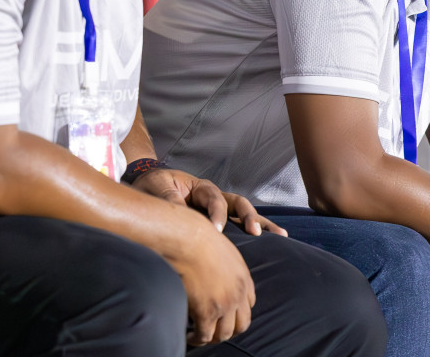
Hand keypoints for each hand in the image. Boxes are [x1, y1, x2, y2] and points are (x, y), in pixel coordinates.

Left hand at [134, 168, 286, 236]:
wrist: (149, 187)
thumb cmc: (153, 186)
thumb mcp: (157, 188)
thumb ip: (170, 199)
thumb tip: (180, 215)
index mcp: (202, 188)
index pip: (216, 200)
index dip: (217, 214)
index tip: (216, 231)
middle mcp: (216, 197)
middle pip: (239, 204)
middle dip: (249, 217)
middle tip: (255, 232)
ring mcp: (220, 210)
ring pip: (245, 214)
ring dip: (261, 224)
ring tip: (280, 236)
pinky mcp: (218, 223)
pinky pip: (239, 226)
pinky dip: (256, 232)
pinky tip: (270, 243)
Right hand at [170, 210, 257, 345]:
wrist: (189, 240)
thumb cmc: (200, 239)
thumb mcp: (224, 251)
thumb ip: (226, 267)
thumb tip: (216, 274)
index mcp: (244, 278)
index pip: (248, 304)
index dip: (236, 312)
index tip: (224, 315)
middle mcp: (239, 294)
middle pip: (242, 324)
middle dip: (229, 331)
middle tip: (214, 332)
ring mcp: (224, 305)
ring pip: (224, 334)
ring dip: (212, 338)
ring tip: (199, 336)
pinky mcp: (207, 313)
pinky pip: (205, 336)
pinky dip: (197, 339)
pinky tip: (189, 337)